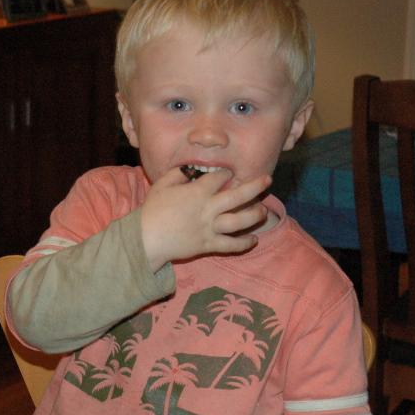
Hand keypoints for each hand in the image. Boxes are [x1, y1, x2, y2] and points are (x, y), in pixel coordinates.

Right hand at [140, 167, 271, 270]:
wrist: (146, 239)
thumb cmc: (152, 210)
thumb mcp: (161, 185)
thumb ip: (177, 174)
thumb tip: (190, 169)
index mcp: (197, 192)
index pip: (219, 178)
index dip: (226, 173)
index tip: (229, 173)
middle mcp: (208, 209)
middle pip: (238, 196)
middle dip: (255, 186)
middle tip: (267, 180)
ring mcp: (209, 228)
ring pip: (239, 221)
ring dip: (254, 215)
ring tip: (263, 210)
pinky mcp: (208, 245)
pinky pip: (230, 245)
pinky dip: (244, 243)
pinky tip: (254, 240)